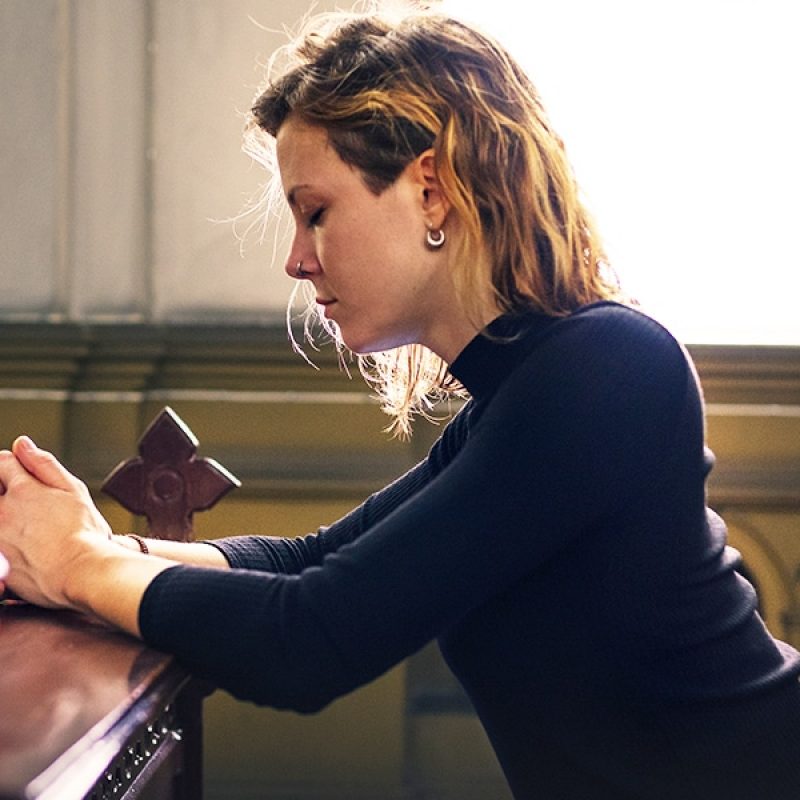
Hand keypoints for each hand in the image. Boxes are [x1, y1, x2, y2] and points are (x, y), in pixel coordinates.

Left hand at [0, 437, 111, 608]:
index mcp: (23, 490)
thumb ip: (44, 464)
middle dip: (3, 490)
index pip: (2, 463)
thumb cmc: (83, 534)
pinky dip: (5, 541)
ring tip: (25, 526)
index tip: (20, 476)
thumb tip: (22, 444)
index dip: (11, 465)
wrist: (80, 572)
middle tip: (23, 504)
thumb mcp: (73, 490)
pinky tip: (21, 545)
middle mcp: (2, 511)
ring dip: (5, 515)